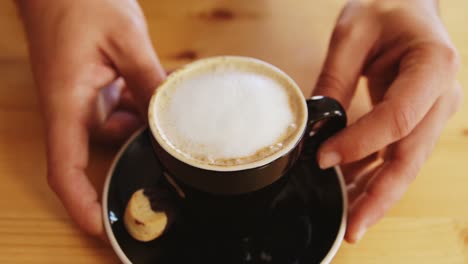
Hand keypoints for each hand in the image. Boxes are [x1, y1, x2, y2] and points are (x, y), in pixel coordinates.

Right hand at [17, 0, 165, 237]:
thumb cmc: (80, 1)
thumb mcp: (125, 40)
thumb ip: (148, 80)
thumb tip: (170, 114)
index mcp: (67, 101)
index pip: (65, 167)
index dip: (80, 202)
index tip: (100, 225)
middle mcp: (70, 106)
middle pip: (98, 151)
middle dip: (132, 151)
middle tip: (168, 150)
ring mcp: (80, 96)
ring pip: (115, 128)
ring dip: (141, 121)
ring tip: (166, 104)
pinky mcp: (90, 86)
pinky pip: (117, 108)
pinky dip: (137, 104)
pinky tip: (154, 88)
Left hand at [314, 0, 461, 241]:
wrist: (409, 7)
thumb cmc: (387, 9)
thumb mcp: (353, 33)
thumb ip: (335, 78)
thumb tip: (318, 126)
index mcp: (432, 66)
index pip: (398, 117)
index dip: (361, 143)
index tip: (324, 158)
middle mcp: (442, 96)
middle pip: (410, 155)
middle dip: (380, 195)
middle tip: (352, 227)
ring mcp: (433, 113)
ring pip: (406, 164)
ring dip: (378, 195)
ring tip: (351, 222)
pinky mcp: (419, 122)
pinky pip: (397, 156)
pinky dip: (376, 177)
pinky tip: (354, 194)